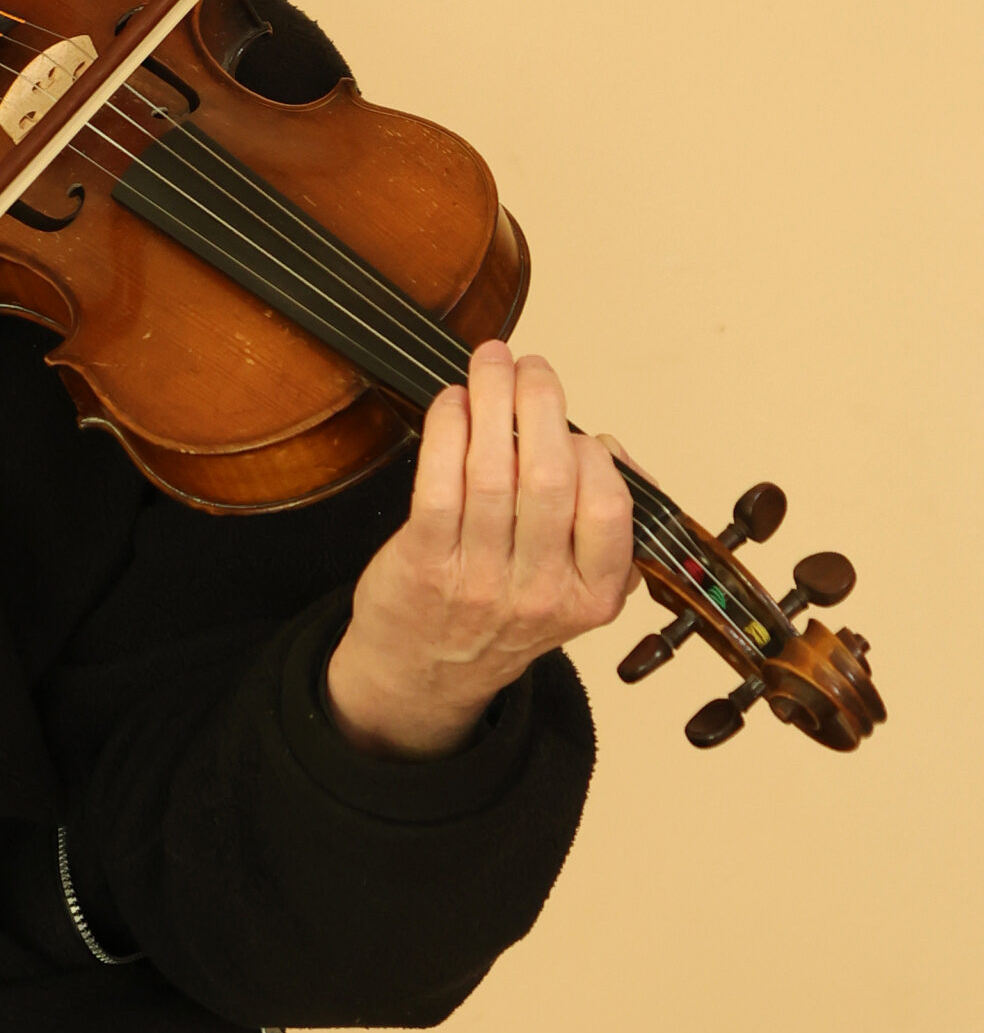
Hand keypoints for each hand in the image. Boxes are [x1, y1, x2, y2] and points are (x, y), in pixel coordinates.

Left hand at [324, 341, 636, 758]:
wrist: (427, 670)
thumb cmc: (500, 610)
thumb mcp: (573, 589)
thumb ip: (599, 527)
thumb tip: (606, 448)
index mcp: (591, 596)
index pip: (608, 507)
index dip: (592, 451)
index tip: (575, 423)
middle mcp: (539, 592)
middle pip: (547, 475)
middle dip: (538, 402)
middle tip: (528, 365)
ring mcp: (479, 579)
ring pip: (492, 470)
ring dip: (491, 400)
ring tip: (490, 362)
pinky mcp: (425, 562)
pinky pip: (440, 481)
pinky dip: (448, 429)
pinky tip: (452, 403)